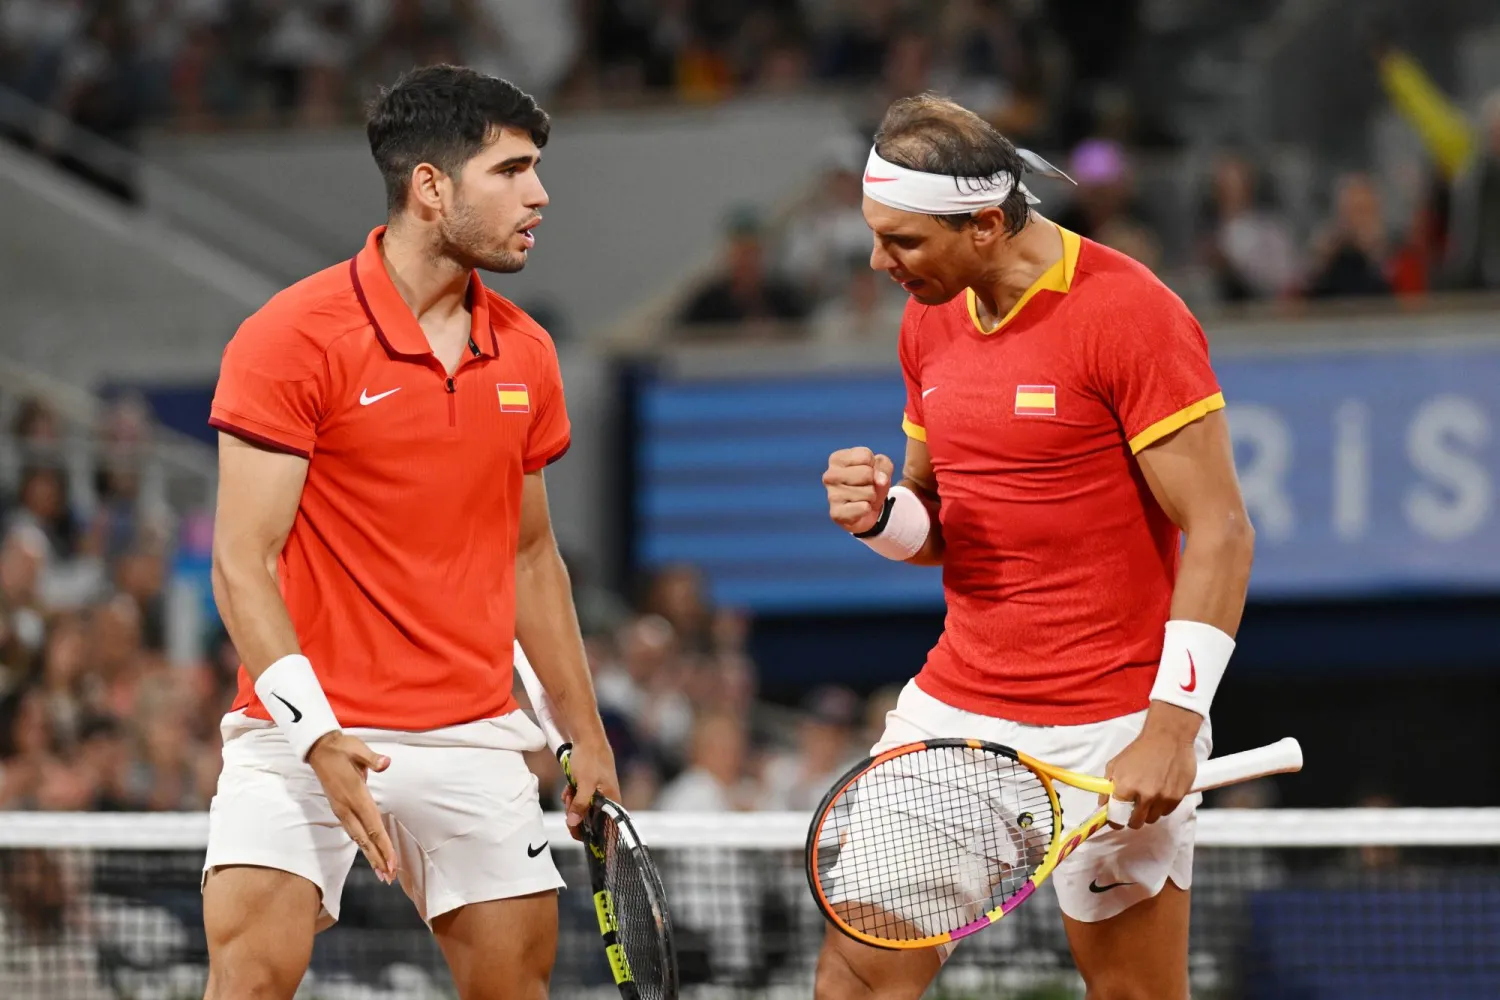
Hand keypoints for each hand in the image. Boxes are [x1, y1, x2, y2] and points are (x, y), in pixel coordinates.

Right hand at [307, 732, 397, 881]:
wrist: (319, 749)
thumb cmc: (342, 748)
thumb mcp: (358, 749)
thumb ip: (372, 759)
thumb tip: (386, 763)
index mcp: (355, 795)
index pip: (373, 825)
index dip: (383, 845)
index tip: (391, 862)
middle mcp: (347, 807)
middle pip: (365, 838)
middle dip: (377, 858)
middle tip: (388, 877)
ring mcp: (341, 810)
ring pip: (358, 837)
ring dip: (370, 855)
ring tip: (381, 872)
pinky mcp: (339, 808)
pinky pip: (353, 831)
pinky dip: (362, 844)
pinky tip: (369, 852)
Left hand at [561, 737, 620, 841]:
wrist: (587, 737)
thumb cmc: (591, 758)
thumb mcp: (584, 784)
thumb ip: (581, 804)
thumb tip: (574, 822)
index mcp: (612, 801)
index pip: (605, 827)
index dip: (590, 832)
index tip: (575, 829)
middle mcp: (607, 799)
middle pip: (590, 819)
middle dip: (576, 813)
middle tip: (570, 801)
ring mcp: (598, 793)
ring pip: (582, 808)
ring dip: (572, 803)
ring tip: (570, 790)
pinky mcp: (590, 786)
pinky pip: (579, 798)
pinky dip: (572, 794)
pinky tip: (569, 787)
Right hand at [824, 447, 894, 534]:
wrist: (865, 511)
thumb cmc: (870, 483)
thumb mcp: (880, 467)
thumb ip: (883, 466)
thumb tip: (881, 480)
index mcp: (836, 459)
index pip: (866, 456)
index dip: (873, 465)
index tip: (866, 472)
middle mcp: (829, 476)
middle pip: (867, 473)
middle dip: (873, 481)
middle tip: (865, 487)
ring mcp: (831, 495)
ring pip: (868, 492)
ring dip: (871, 496)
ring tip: (862, 498)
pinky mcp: (836, 513)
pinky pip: (864, 508)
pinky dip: (867, 509)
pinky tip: (858, 509)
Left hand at [1102, 704, 1200, 829]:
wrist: (1168, 736)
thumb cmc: (1141, 748)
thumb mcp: (1115, 764)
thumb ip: (1107, 786)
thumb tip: (1103, 804)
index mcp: (1126, 787)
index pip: (1116, 817)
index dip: (1115, 821)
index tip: (1115, 820)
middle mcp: (1145, 795)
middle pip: (1136, 823)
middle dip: (1132, 819)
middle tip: (1132, 810)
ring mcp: (1163, 797)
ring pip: (1152, 819)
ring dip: (1148, 812)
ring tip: (1148, 798)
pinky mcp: (1178, 797)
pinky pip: (1166, 812)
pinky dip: (1162, 807)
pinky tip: (1160, 793)